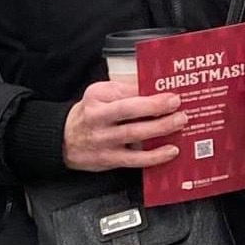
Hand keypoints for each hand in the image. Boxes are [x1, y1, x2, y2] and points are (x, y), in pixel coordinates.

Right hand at [63, 82, 188, 171]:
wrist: (65, 140)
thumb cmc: (88, 114)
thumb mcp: (100, 94)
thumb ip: (124, 88)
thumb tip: (151, 85)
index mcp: (97, 99)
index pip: (124, 94)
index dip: (148, 94)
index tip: (170, 93)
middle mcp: (98, 120)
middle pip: (129, 113)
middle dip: (156, 108)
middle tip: (177, 106)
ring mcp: (104, 141)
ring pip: (134, 135)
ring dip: (160, 129)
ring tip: (179, 123)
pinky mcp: (110, 159)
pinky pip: (135, 159)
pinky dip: (155, 156)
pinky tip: (170, 150)